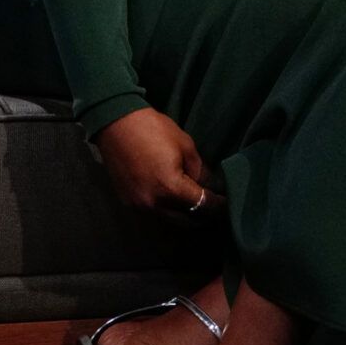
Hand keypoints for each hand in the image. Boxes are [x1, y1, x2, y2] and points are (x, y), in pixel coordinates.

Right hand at [95, 106, 222, 217]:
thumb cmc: (154, 130)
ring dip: (186, 216)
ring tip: (200, 208)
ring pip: (170, 220)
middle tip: (217, 209)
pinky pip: (154, 213)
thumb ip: (200, 172)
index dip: (219, 207)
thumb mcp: (186, 147)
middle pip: (186, 220)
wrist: (116, 124)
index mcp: (170, 189)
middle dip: (204, 216)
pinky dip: (168, 211)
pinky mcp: (128, 202)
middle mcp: (153, 204)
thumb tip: (209, 187)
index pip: (202, 205)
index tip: (230, 204)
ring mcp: (138, 206)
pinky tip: (177, 203)